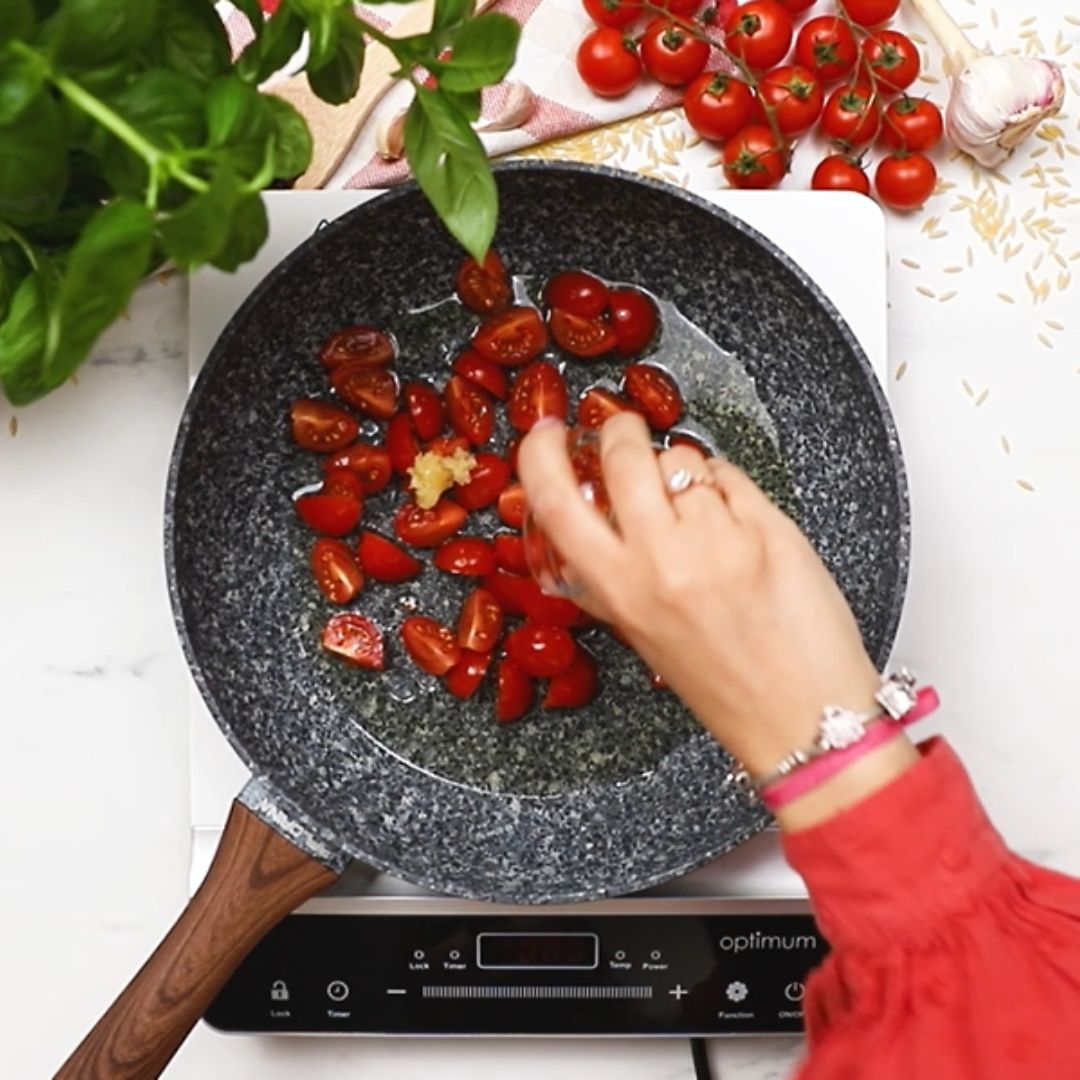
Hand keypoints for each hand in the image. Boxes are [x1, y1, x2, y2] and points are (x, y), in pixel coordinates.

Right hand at [518, 414, 884, 780]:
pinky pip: (732, 475)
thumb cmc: (724, 683)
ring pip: (684, 459)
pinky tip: (737, 526)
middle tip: (627, 435)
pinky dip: (729, 488)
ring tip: (702, 513)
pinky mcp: (767, 528)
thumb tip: (594, 513)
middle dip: (623, 431)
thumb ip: (612, 575)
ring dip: (688, 472)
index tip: (546, 433)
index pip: (554, 501)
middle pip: (625, 454)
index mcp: (617, 589)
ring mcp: (716, 538)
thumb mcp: (641, 633)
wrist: (801, 712)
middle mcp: (660, 559)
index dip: (540, 454)